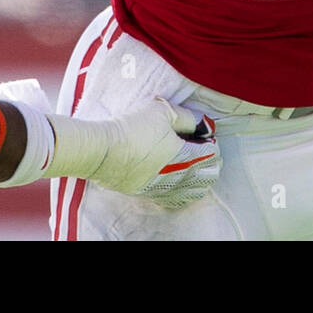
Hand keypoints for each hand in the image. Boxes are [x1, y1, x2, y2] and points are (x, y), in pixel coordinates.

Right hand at [92, 99, 220, 208]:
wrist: (102, 150)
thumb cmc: (133, 128)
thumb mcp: (163, 111)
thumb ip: (188, 118)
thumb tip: (204, 123)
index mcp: (186, 156)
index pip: (211, 154)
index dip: (210, 143)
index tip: (203, 135)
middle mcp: (178, 177)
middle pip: (206, 176)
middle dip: (210, 163)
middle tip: (203, 150)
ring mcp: (163, 188)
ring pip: (191, 192)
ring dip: (199, 181)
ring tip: (197, 171)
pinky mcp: (148, 193)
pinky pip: (173, 200)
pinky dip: (182, 194)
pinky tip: (180, 188)